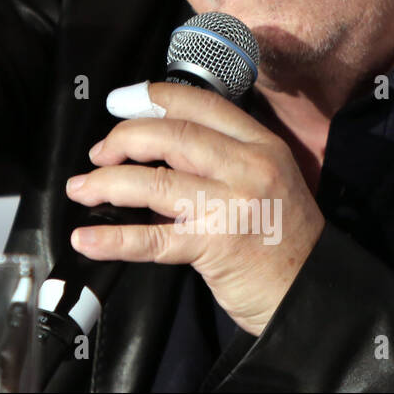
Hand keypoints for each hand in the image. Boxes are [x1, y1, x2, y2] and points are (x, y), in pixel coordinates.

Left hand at [65, 81, 325, 335]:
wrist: (313, 295)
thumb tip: (150, 143)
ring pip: (153, 182)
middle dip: (123, 138)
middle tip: (98, 153)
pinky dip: (112, 239)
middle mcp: (249, 168)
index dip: (152, 98)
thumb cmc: (282, 238)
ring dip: (106, 183)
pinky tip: (85, 240)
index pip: (200, 104)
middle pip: (172, 135)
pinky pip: (152, 239)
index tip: (118, 102)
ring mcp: (232, 206)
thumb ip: (218, 157)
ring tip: (81, 189)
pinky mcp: (215, 247)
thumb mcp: (265, 179)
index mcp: (261, 144)